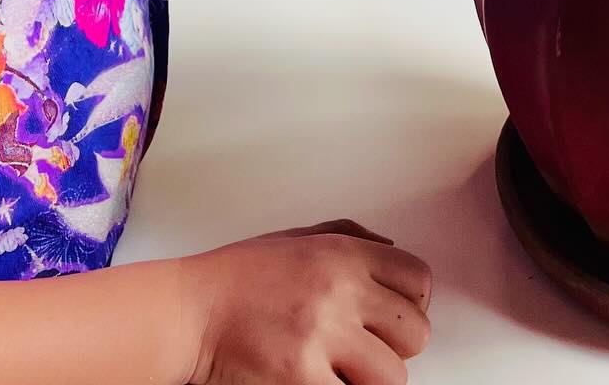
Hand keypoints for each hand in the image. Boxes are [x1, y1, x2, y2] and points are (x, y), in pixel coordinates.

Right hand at [181, 220, 430, 384]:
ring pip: (392, 376)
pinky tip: (322, 381)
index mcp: (341, 253)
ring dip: (372, 380)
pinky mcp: (302, 380)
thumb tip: (390, 248)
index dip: (413, 303)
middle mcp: (338, 291)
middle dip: (396, 346)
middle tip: (369, 350)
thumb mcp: (297, 238)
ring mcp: (321, 338)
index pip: (418, 278)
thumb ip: (350, 238)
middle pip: (414, 332)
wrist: (190, 312)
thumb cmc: (237, 278)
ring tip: (344, 371)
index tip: (395, 317)